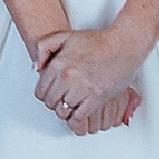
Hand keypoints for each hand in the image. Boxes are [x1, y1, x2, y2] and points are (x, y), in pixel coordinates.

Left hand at [31, 27, 147, 127]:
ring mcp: (81, 88)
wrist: (122, 45)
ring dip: (66, 111)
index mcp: (58, 64)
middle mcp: (68, 77)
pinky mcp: (95, 98)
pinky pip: (78, 118)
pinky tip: (78, 115)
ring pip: (62, 112)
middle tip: (62, 99)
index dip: (45, 94)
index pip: (41, 91)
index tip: (51, 93)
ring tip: (71, 105)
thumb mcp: (65, 36)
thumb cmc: (98, 42)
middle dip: (55, 102)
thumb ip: (44, 47)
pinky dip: (76, 121)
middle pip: (50, 103)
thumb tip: (36, 68)